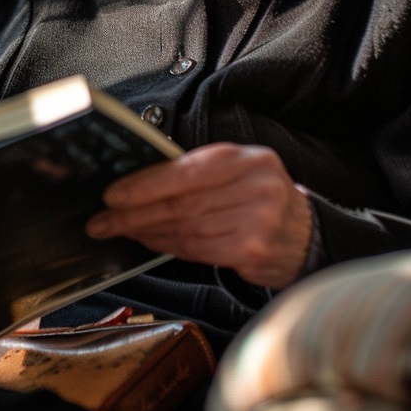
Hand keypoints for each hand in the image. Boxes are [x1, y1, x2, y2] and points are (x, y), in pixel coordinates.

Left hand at [85, 142, 312, 289]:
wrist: (306, 235)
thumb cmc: (261, 197)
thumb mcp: (239, 170)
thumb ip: (198, 170)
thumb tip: (140, 180)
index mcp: (246, 159)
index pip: (186, 171)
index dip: (145, 184)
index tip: (113, 194)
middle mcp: (255, 187)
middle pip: (181, 203)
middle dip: (135, 212)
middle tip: (104, 219)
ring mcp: (256, 222)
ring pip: (185, 228)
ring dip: (146, 231)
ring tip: (120, 230)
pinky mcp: (252, 252)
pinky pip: (197, 249)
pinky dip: (167, 246)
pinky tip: (149, 242)